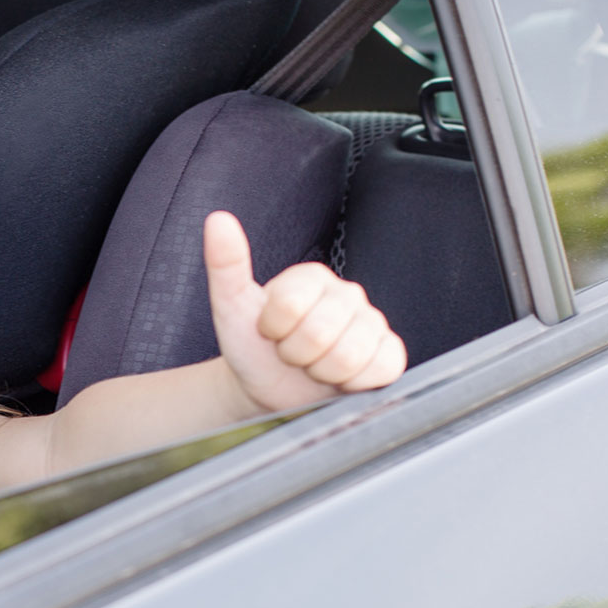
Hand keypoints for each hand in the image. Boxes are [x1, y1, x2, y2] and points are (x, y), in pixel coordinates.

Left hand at [202, 211, 405, 412]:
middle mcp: (347, 294)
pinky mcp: (390, 355)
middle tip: (290, 352)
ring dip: (320, 372)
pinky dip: (351, 383)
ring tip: (312, 364)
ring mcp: (372, 324)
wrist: (269, 388)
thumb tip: (218, 219)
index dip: (273, 328)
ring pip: (348, 357)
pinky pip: (379, 370)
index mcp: (312, 278)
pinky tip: (339, 377)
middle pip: (319, 334)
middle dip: (295, 354)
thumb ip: (225, 263)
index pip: (290, 305)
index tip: (270, 330)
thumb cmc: (253, 346)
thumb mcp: (231, 306)